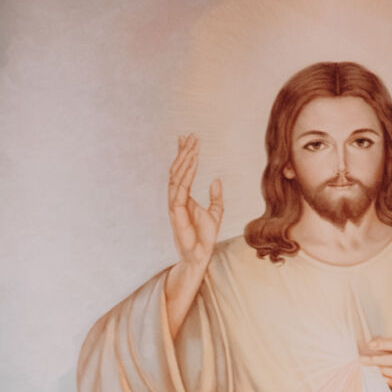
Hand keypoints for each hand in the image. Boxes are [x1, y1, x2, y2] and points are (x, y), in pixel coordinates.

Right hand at [168, 134, 223, 272]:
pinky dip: (187, 173)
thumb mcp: (216, 213)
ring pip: (176, 176)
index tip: (185, 139)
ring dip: (184, 159)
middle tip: (191, 136)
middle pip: (176, 171)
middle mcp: (176, 199)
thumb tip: (216, 180)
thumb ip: (216, 197)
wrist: (200, 255)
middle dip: (183, 152)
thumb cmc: (204, 238)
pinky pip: (181, 187)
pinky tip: (194, 161)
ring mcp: (174, 205)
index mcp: (183, 199)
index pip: (180, 173)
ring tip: (193, 145)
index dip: (182, 156)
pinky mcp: (176, 211)